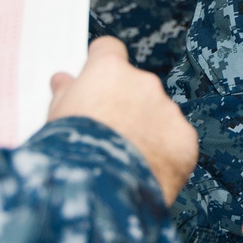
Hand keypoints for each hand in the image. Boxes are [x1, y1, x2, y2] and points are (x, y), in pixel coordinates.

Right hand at [48, 36, 197, 204]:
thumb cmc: (70, 153)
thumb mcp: (56, 118)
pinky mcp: (185, 139)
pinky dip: (165, 154)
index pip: (109, 50)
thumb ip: (66, 94)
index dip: (102, 64)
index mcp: (109, 72)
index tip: (98, 78)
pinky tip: (145, 172)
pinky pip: (176, 141)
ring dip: (147, 130)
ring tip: (124, 160)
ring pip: (159, 115)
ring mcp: (168, 110)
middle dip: (126, 106)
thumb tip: (63, 81)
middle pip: (137, 87)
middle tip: (109, 134)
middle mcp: (144, 84)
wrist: (97, 191)